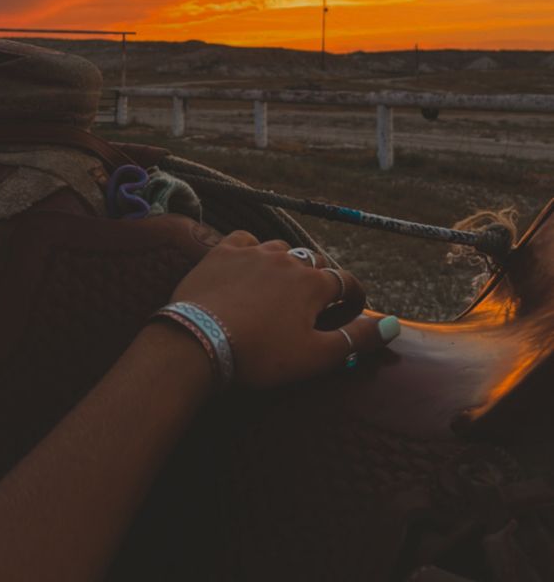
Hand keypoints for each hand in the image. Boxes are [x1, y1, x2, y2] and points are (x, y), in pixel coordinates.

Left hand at [170, 230, 398, 388]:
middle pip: (315, 263)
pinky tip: (251, 264)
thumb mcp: (315, 356)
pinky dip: (254, 250)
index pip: (346, 282)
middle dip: (322, 281)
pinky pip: (246, 240)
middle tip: (316, 306)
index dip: (353, 298)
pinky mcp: (222, 251)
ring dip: (289, 265)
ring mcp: (253, 252)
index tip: (351, 313)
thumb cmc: (261, 354)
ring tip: (283, 287)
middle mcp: (287, 259)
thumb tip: (395, 325)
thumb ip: (357, 339)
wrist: (199, 341)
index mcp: (313, 283)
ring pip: (282, 249)